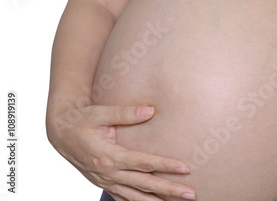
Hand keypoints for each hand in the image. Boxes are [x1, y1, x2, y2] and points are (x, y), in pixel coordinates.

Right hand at [46, 104, 195, 200]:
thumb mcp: (101, 113)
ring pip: (135, 197)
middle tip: (191, 194)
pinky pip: (123, 199)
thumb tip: (151, 110)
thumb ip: (126, 113)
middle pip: (145, 185)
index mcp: (110, 156)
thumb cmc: (82, 120)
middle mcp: (109, 173)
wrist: (60, 133)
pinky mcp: (104, 184)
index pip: (144, 163)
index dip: (166, 166)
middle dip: (170, 191)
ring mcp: (106, 182)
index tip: (185, 168)